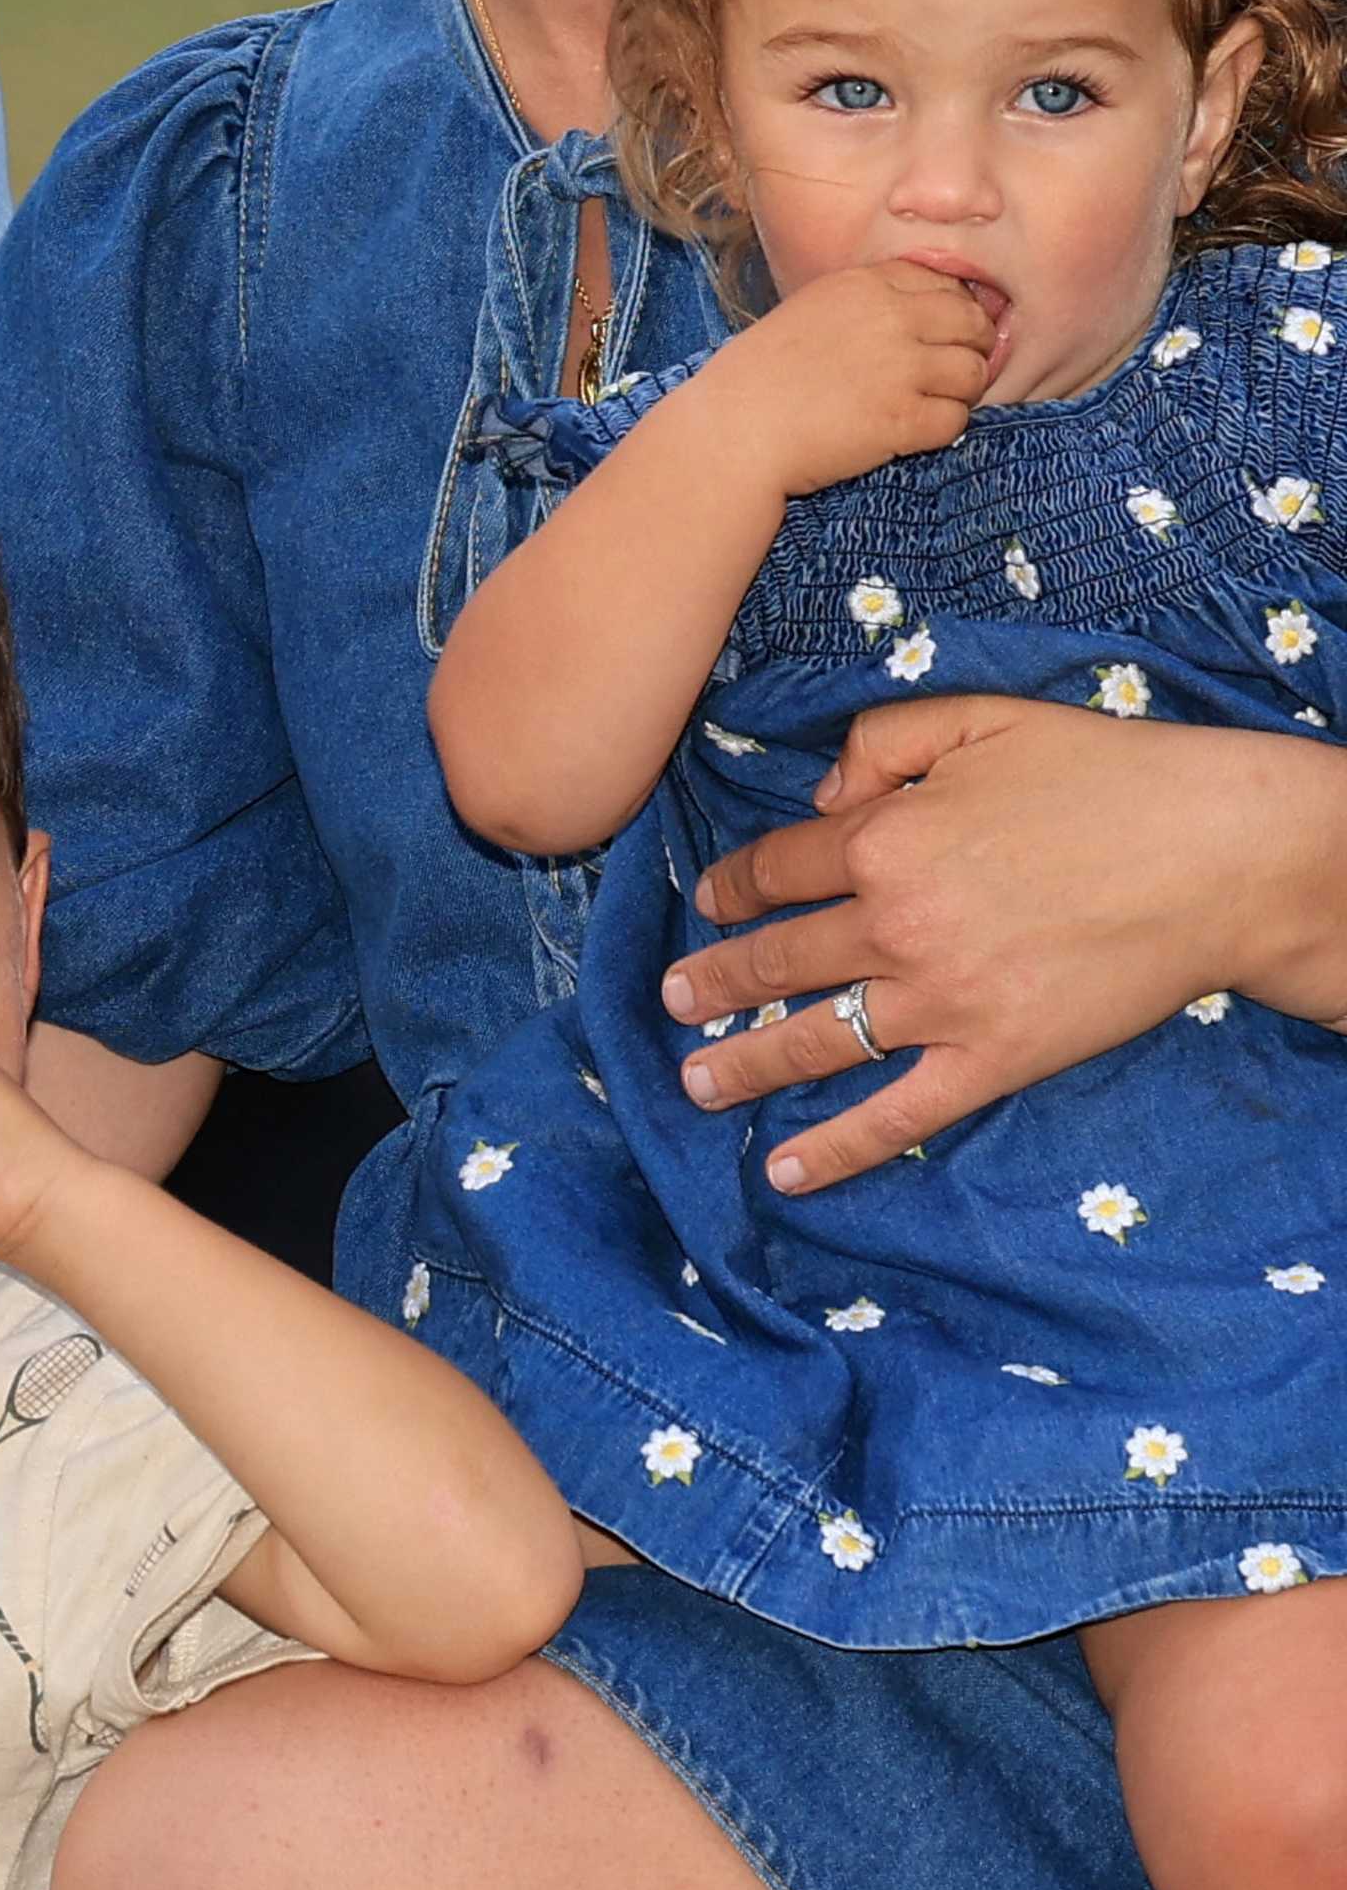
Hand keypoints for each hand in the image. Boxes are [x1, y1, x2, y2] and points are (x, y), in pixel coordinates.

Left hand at [666, 693, 1346, 1188]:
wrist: (1217, 854)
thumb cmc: (1102, 775)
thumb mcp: (977, 718)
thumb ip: (878, 744)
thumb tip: (816, 799)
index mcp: (882, 839)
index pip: (777, 869)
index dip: (733, 885)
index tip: (708, 901)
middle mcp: (893, 924)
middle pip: (777, 959)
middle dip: (714, 982)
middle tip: (671, 999)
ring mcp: (940, 1001)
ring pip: (814, 1039)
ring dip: (743, 1062)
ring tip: (693, 1078)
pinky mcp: (994, 1059)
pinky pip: (897, 1114)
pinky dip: (836, 1148)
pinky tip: (784, 1171)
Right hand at [692, 261, 994, 495]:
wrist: (732, 432)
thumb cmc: (756, 377)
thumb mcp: (808, 312)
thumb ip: (865, 304)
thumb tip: (924, 315)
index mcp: (863, 285)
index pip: (944, 282)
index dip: (950, 310)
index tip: (936, 335)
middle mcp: (889, 318)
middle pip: (972, 322)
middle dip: (968, 349)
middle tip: (942, 375)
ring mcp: (899, 369)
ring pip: (974, 372)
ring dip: (959, 393)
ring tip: (925, 405)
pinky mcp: (903, 420)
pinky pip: (956, 420)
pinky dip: (940, 430)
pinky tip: (908, 432)